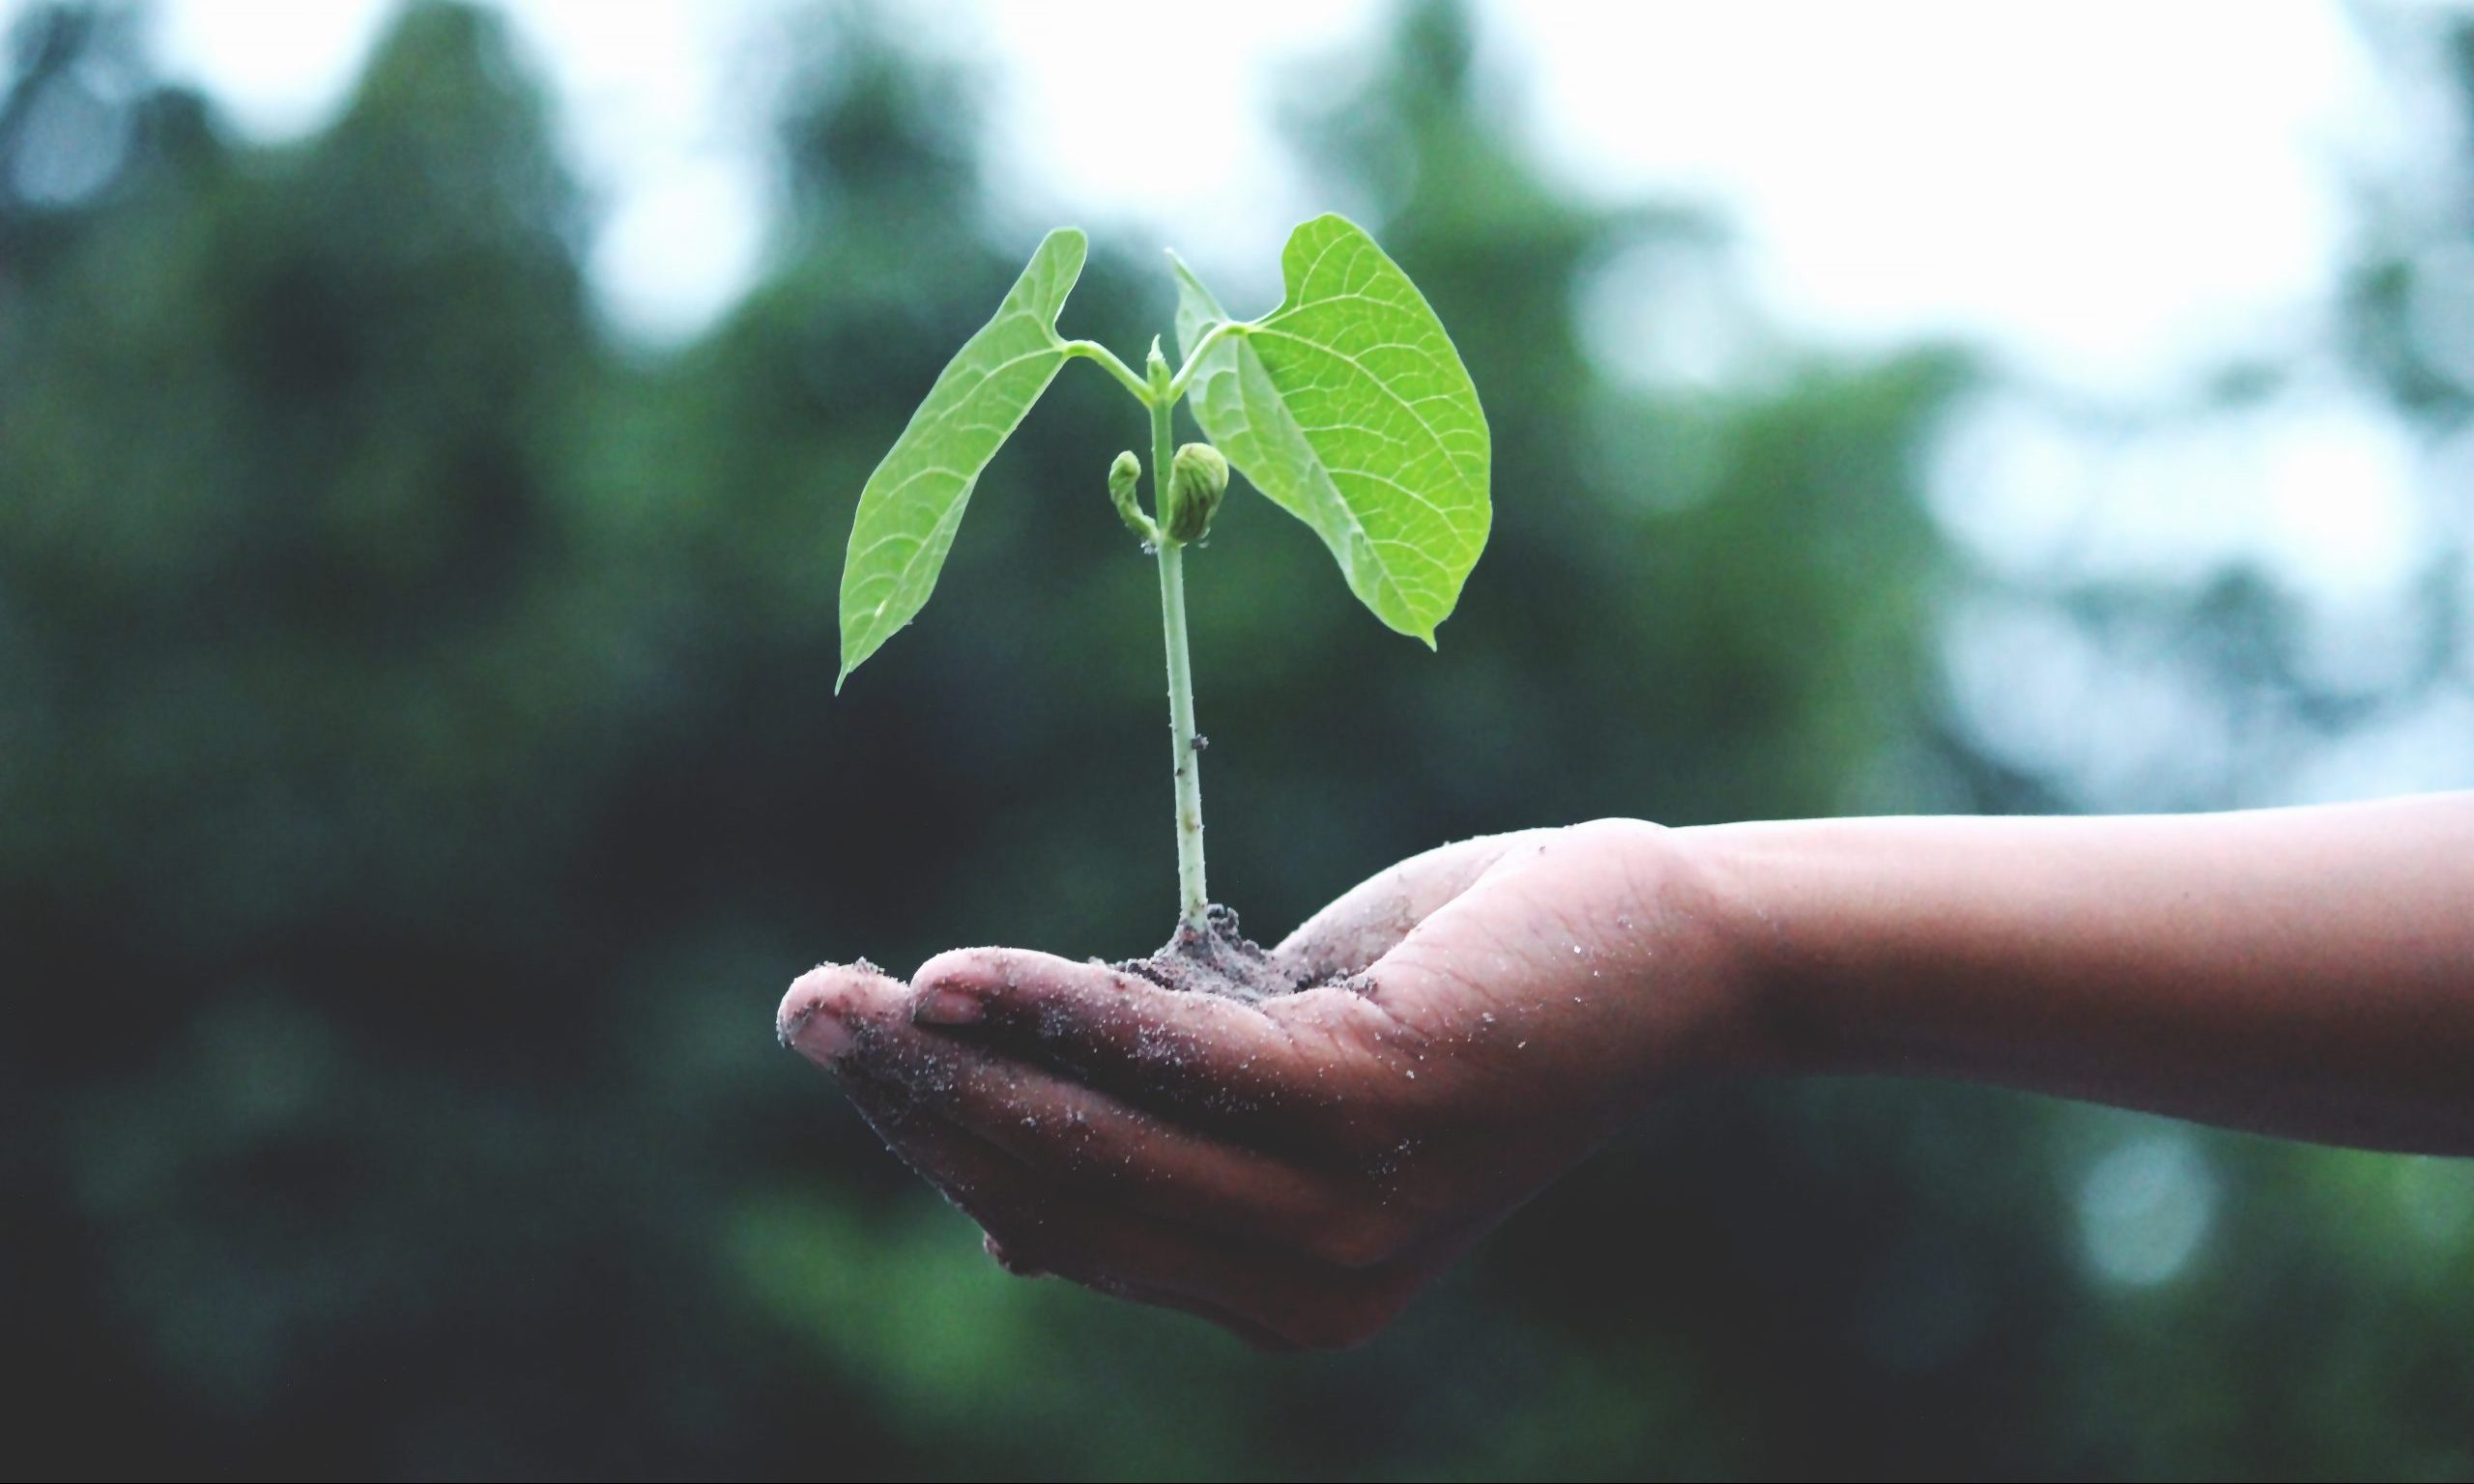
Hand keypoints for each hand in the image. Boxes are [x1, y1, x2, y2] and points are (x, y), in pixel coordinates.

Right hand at [776, 819, 1764, 1349]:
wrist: (1662, 949)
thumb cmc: (1464, 992)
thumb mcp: (1290, 1075)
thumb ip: (1166, 1135)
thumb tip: (1000, 1217)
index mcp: (1282, 1293)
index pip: (1069, 1225)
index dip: (946, 1143)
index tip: (856, 1053)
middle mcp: (1310, 1288)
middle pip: (1060, 1191)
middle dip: (915, 1103)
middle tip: (804, 1011)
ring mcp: (1346, 1212)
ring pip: (1096, 1137)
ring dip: (951, 1060)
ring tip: (840, 996)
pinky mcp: (1374, 1110)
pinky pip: (1173, 1061)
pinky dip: (1056, 1012)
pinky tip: (955, 977)